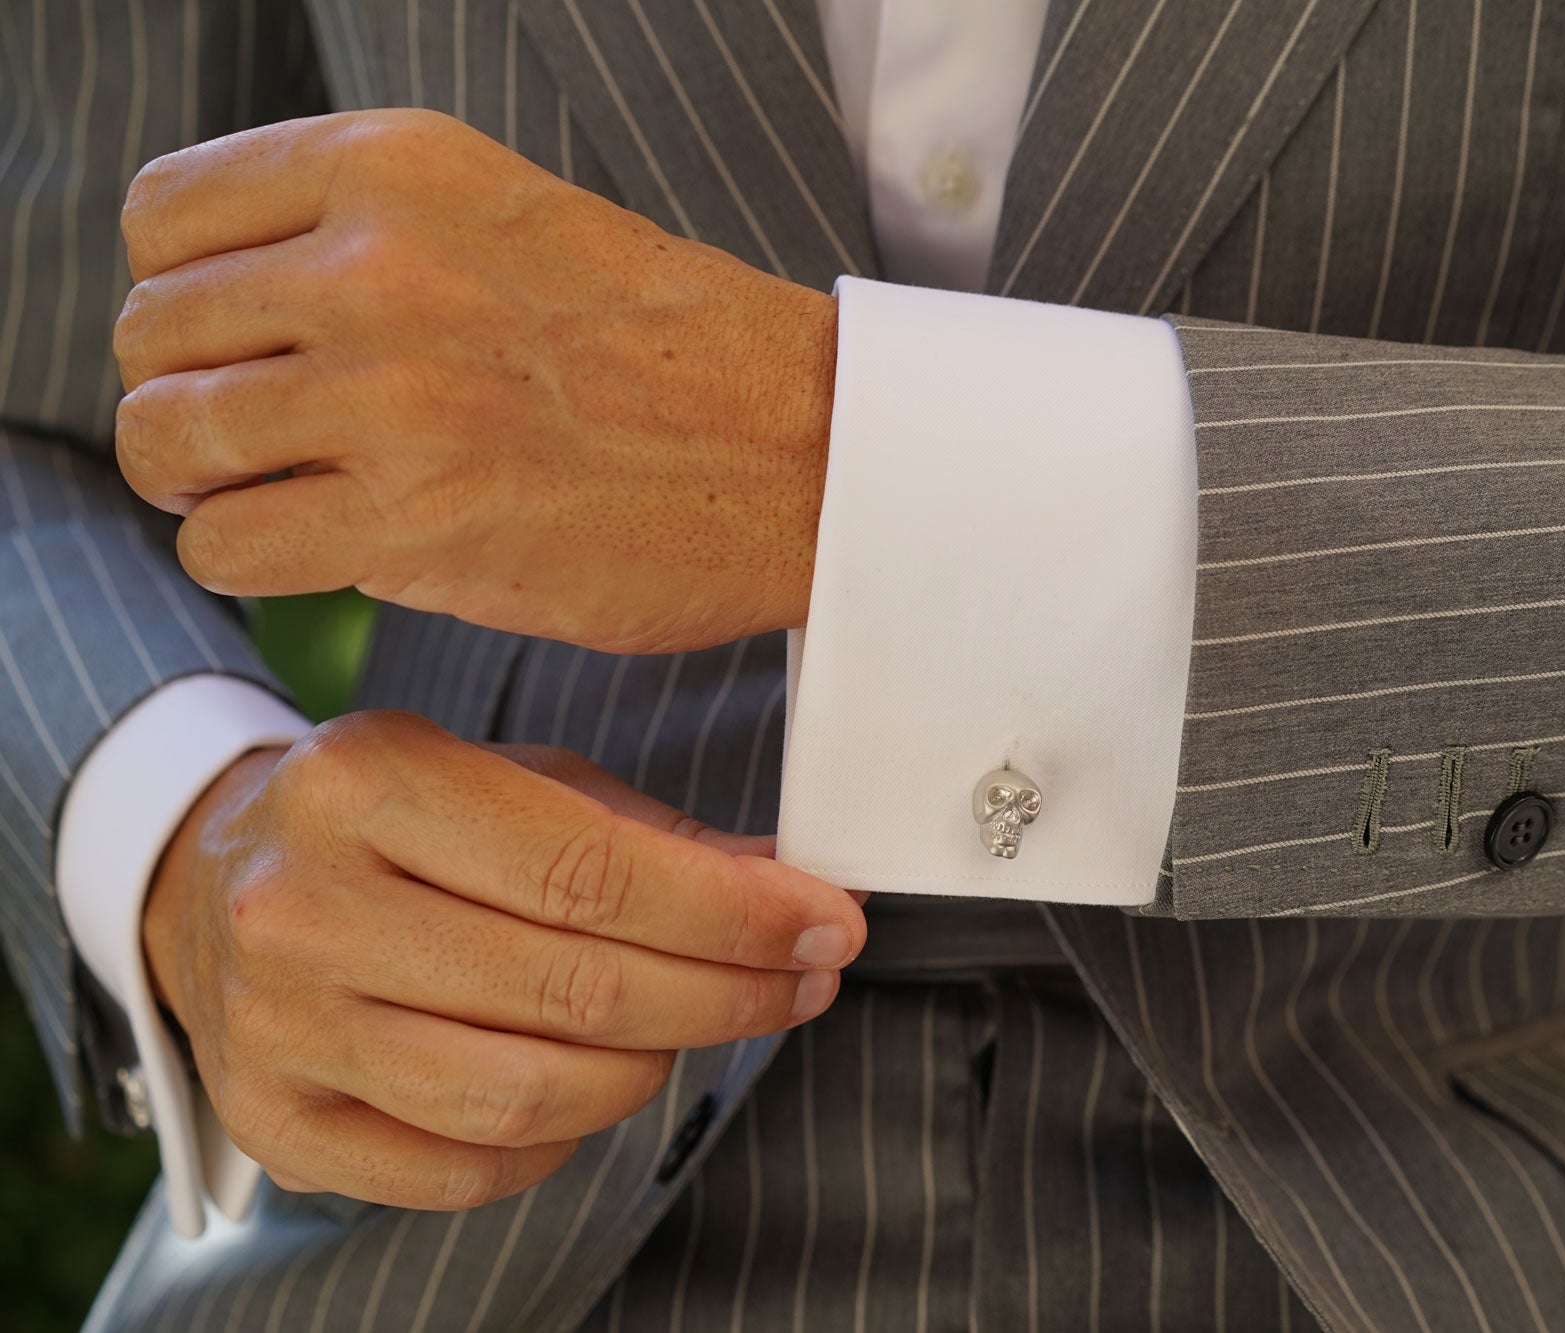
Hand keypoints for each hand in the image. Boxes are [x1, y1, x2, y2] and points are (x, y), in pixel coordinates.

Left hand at [113, 109, 835, 653]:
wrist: (808, 450)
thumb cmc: (675, 349)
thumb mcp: (512, 217)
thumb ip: (366, 235)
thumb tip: (227, 310)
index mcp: (398, 165)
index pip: (165, 216)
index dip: (189, 293)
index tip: (247, 342)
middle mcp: (378, 264)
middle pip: (152, 334)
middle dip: (196, 394)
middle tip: (275, 436)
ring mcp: (391, 394)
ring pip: (167, 441)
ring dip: (211, 484)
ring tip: (290, 494)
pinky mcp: (414, 521)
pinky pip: (225, 546)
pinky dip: (252, 560)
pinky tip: (326, 549)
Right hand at [142, 710, 865, 1209]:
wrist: (215, 878)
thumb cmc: (399, 822)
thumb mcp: (516, 778)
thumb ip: (652, 837)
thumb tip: (797, 891)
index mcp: (368, 779)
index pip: (592, 873)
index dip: (734, 914)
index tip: (827, 925)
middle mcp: (304, 905)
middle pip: (575, 990)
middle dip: (727, 994)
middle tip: (803, 982)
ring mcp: (279, 1026)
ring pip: (526, 1095)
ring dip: (651, 1070)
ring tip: (691, 1024)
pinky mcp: (277, 1123)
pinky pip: (467, 1168)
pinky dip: (562, 1140)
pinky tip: (590, 1084)